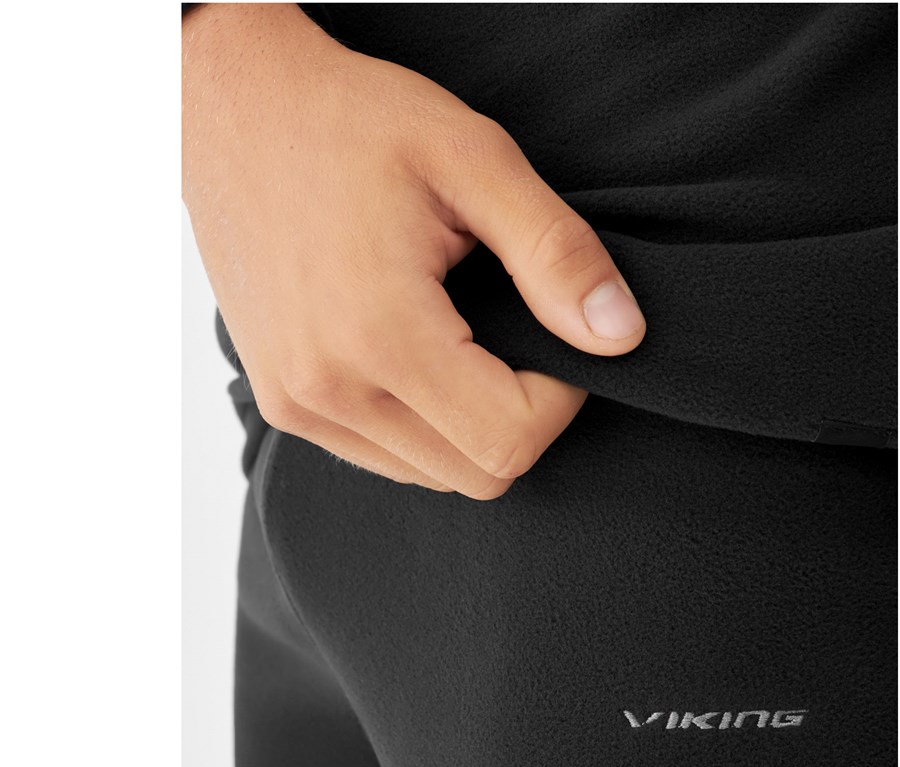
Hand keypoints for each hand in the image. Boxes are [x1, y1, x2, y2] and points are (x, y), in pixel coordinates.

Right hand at [182, 3, 645, 498]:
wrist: (227, 106)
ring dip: (473, 427)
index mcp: (378, 334)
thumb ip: (555, 254)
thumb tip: (620, 336)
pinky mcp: (283, 406)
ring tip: (462, 338)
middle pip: (479, 475)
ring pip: (434, 476)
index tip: (554, 333)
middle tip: (516, 335)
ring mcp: (298, 407)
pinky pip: (386, 458)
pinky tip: (420, 357)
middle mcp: (328, 391)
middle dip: (522, 418)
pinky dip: (425, 428)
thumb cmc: (350, 121)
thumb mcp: (473, 159)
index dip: (561, 398)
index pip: (510, 441)